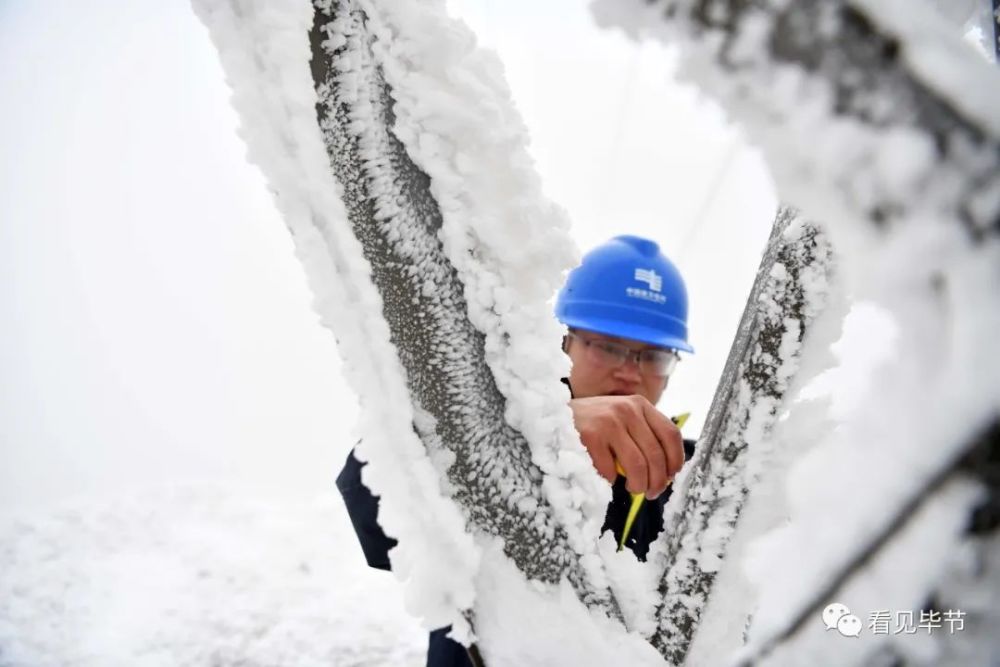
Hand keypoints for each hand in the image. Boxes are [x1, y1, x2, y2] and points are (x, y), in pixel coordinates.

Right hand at [569, 395, 683, 498]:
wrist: (553, 416)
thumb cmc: (592, 423)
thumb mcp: (621, 418)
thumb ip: (642, 434)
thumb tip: (666, 470)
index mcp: (640, 405)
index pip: (671, 434)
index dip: (675, 460)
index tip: (670, 477)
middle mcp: (627, 410)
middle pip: (656, 455)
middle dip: (657, 482)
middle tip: (651, 493)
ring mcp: (608, 421)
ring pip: (638, 466)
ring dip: (639, 485)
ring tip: (634, 489)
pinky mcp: (591, 436)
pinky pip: (611, 470)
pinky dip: (612, 480)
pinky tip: (607, 476)